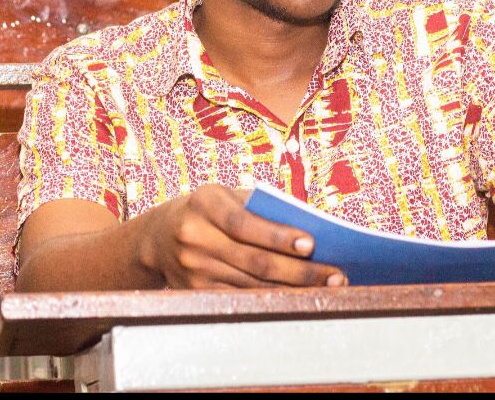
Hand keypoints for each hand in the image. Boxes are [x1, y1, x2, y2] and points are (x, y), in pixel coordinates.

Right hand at [137, 184, 346, 288]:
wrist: (158, 237)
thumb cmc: (209, 210)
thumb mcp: (226, 196)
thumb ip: (260, 206)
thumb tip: (309, 225)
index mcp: (205, 204)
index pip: (245, 223)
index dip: (278, 235)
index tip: (311, 243)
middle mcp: (195, 238)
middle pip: (254, 260)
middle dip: (300, 271)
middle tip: (335, 275)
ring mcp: (194, 270)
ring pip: (252, 284)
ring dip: (294, 289)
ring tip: (328, 288)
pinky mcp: (197, 292)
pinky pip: (241, 298)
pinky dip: (273, 299)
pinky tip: (300, 298)